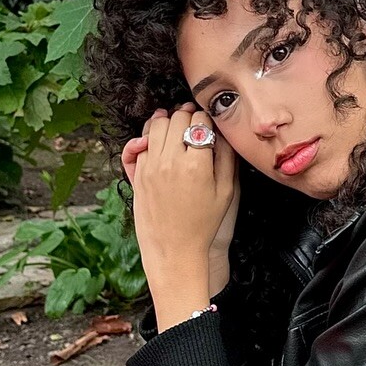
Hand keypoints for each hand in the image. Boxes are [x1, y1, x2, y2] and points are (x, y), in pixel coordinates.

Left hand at [122, 105, 237, 329]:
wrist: (174, 250)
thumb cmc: (204, 224)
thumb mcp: (227, 191)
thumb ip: (227, 157)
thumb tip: (223, 131)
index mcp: (197, 164)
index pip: (201, 121)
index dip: (207, 118)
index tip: (210, 124)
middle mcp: (171, 161)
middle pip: (178, 117)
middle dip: (188, 115)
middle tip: (195, 123)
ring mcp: (151, 166)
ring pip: (157, 124)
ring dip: (168, 121)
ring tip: (177, 128)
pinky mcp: (138, 174)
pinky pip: (141, 142)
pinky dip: (151, 136)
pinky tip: (160, 142)